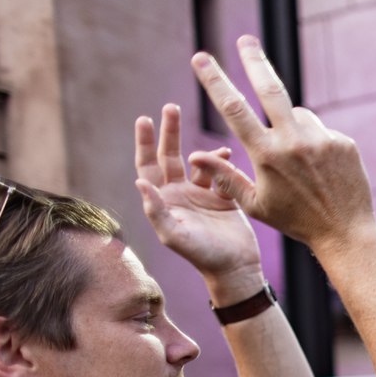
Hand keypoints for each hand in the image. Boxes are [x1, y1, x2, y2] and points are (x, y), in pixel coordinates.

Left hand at [134, 105, 263, 302]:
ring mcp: (202, 194)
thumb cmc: (202, 255)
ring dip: (201, 148)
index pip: (148, 165)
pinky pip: (222, 173)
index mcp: (163, 200)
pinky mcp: (224, 197)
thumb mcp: (174, 235)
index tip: (144, 119)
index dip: (144, 143)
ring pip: (198, 162)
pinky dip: (224, 162)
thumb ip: (156, 210)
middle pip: (170, 156)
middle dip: (170, 132)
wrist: (235, 268)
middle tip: (171, 108)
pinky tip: (228, 155)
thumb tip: (140, 182)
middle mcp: (179, 193)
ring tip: (215, 144)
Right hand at [188, 35, 375, 251]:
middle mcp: (294, 142)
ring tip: (300, 162)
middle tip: (245, 40)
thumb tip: (193, 156)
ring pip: (298, 115)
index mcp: (267, 155)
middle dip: (254, 61)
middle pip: (270, 89)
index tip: (202, 58)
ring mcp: (322, 140)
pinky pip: (321, 131)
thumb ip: (225, 177)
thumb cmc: (295, 220)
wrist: (346, 232)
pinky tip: (320, 169)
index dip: (216, 81)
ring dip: (291, 126)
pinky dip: (315, 141)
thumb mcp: (255, 204)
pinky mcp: (343, 142)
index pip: (235, 109)